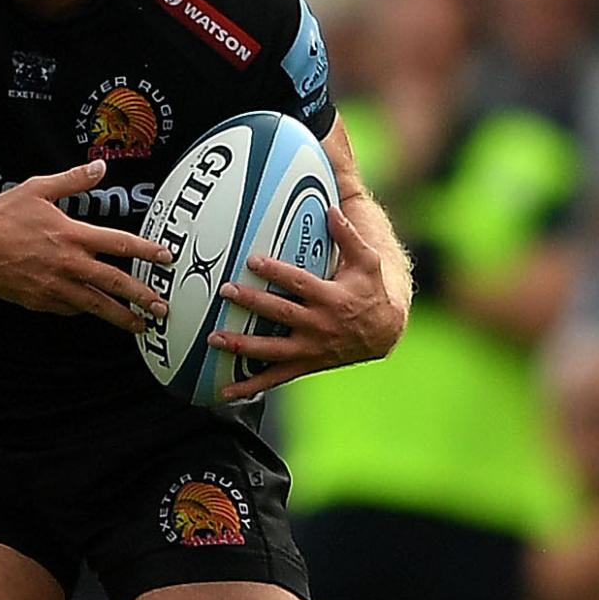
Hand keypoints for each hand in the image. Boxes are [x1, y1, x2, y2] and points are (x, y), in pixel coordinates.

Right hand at [0, 159, 170, 330]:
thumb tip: (99, 167)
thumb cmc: (1, 216)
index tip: (166, 258)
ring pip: (96, 306)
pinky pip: (69, 309)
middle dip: (142, 296)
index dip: (146, 250)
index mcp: (72, 235)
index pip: (119, 244)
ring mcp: (54, 286)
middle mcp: (68, 263)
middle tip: (162, 308)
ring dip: (121, 317)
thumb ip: (73, 180)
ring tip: (140, 325)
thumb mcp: (39, 189)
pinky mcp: (40, 301)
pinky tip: (94, 312)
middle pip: (114, 283)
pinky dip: (85, 310)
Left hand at [208, 205, 404, 399]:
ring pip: (272, 350)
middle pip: (280, 313)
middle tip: (226, 291)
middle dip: (252, 302)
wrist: (384, 332)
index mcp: (331, 298)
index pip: (299, 283)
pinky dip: (250, 386)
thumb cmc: (370, 290)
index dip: (276, 272)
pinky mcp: (305, 365)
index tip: (253, 260)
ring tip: (214, 338)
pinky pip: (275, 378)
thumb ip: (348, 236)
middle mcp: (319, 325)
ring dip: (242, 345)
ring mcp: (310, 349)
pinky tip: (225, 390)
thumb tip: (331, 209)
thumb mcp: (366, 262)